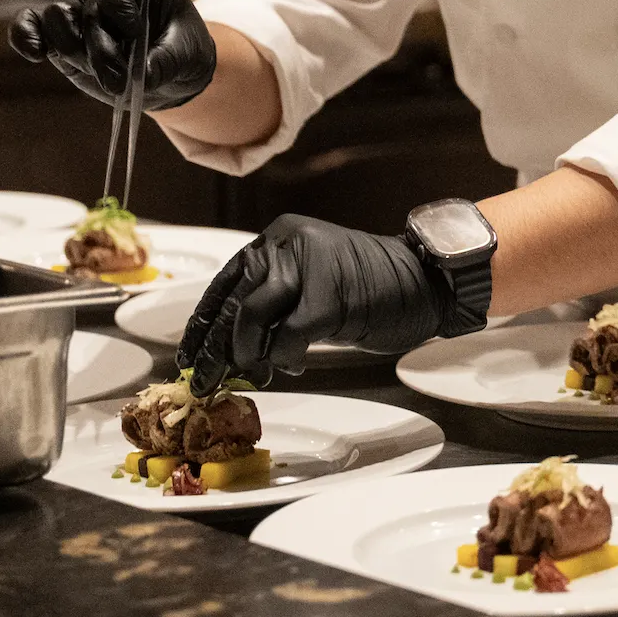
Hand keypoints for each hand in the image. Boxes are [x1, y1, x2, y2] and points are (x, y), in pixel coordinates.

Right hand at [9, 0, 215, 110]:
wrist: (169, 73)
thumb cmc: (182, 50)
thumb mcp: (189, 54)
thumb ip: (167, 60)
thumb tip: (144, 75)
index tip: (132, 28)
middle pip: (84, 8)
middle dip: (99, 46)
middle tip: (120, 79)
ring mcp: (77, 15)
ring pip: (56, 20)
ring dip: (73, 51)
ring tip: (107, 81)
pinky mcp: (61, 41)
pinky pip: (31, 28)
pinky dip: (26, 37)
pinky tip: (34, 53)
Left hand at [179, 214, 452, 389]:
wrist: (427, 281)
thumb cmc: (373, 288)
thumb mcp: (314, 282)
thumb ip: (276, 301)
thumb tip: (230, 348)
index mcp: (281, 237)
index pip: (226, 280)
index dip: (204, 321)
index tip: (190, 353)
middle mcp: (289, 243)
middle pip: (235, 300)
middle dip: (216, 347)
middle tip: (207, 380)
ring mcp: (310, 266)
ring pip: (252, 316)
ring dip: (248, 354)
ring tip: (257, 374)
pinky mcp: (330, 296)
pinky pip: (288, 337)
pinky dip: (285, 358)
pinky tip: (296, 364)